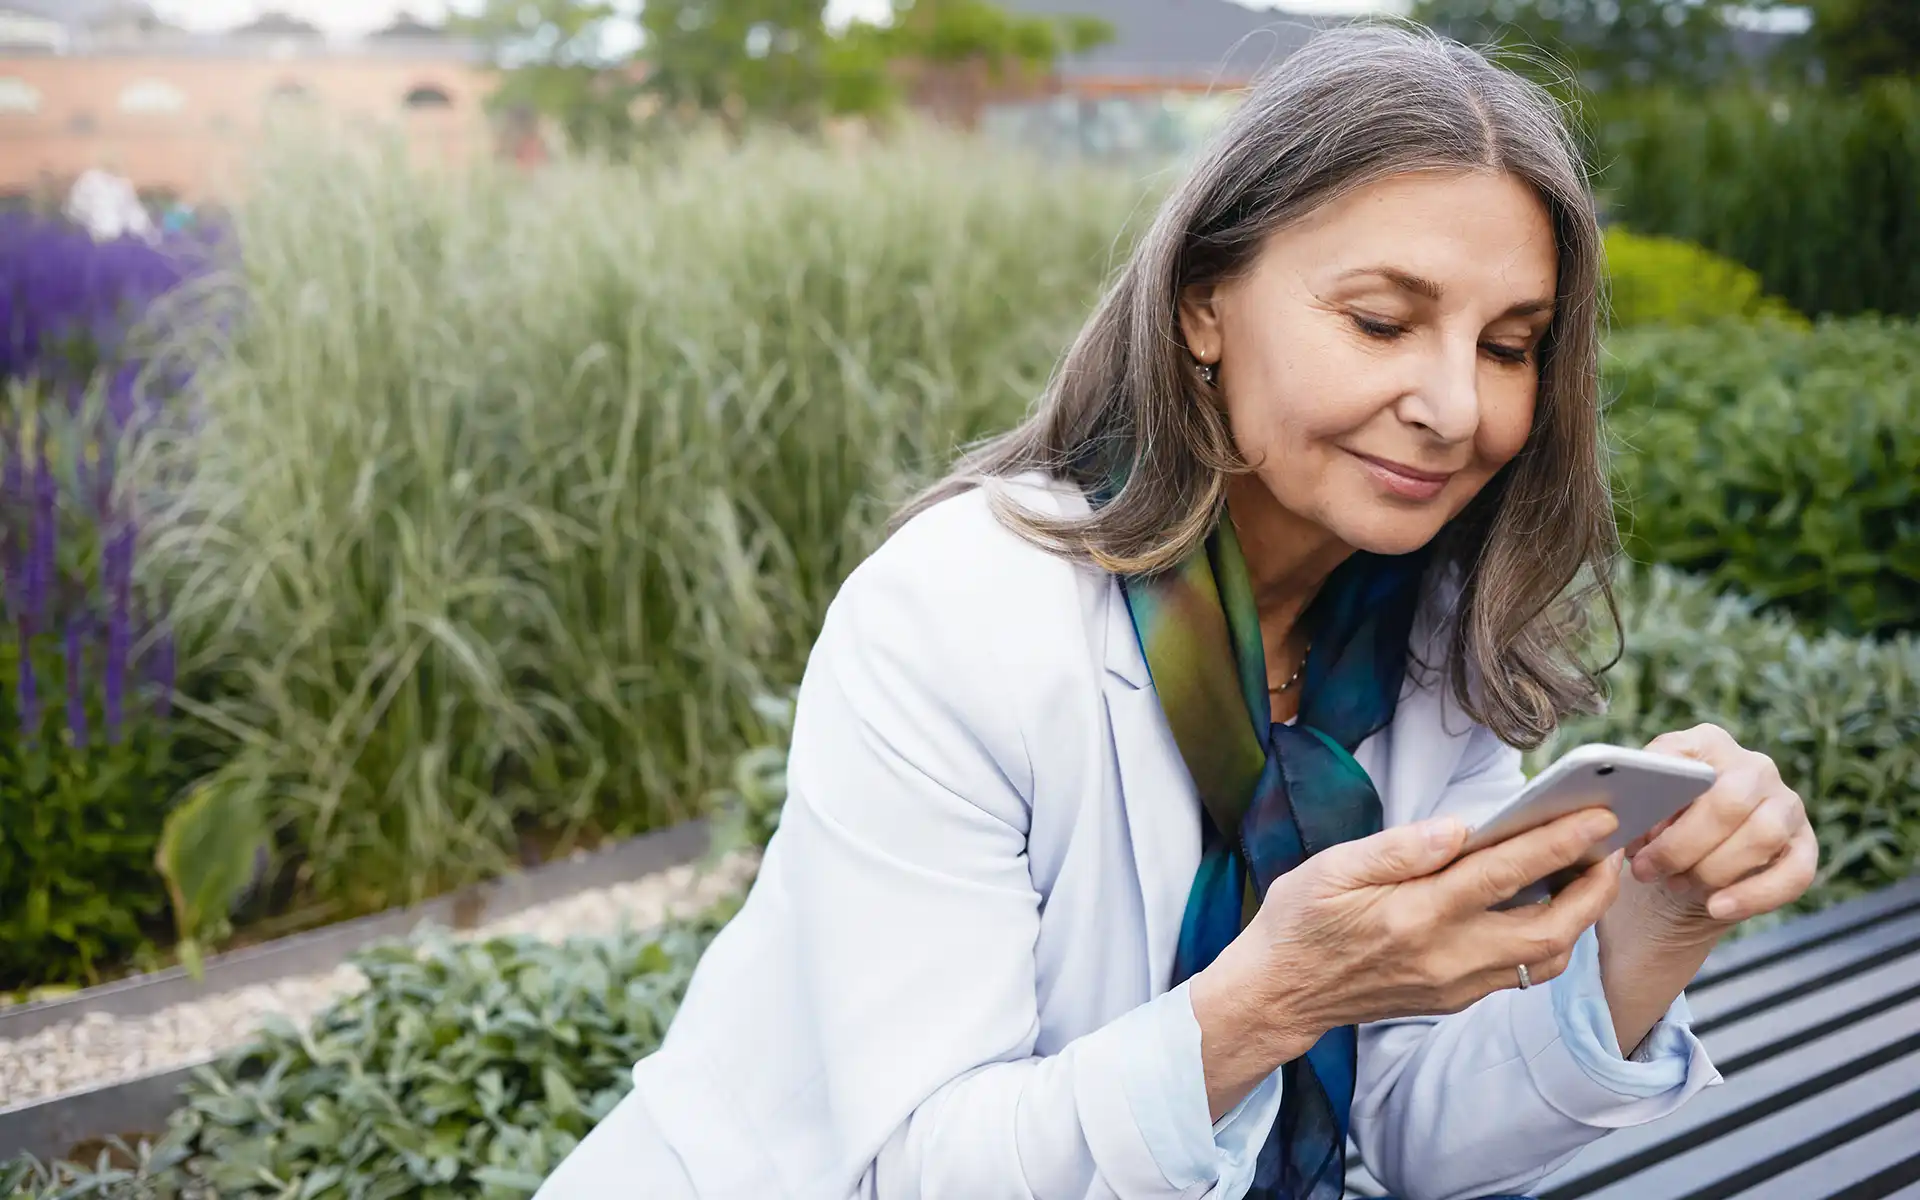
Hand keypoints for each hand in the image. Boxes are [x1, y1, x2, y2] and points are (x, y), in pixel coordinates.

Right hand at [1189, 806, 1622, 1115]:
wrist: (1280, 992)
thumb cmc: (1301, 920)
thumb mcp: (1332, 868)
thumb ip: (1399, 848)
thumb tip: (1459, 827)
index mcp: (1415, 915)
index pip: (1505, 874)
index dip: (1558, 842)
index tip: (1598, 815)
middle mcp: (1446, 957)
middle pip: (1550, 928)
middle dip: (1594, 887)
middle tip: (1612, 846)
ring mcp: (1456, 986)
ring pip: (1545, 957)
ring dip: (1580, 916)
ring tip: (1589, 872)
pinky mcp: (1456, 1000)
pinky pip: (1521, 972)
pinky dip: (1548, 938)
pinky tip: (1546, 905)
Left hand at [1629, 723, 1818, 932]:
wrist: (1686, 868)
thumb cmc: (1659, 829)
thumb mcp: (1640, 812)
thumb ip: (1635, 805)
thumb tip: (1627, 821)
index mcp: (1707, 744)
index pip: (1683, 758)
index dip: (1656, 801)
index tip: (1632, 834)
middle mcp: (1754, 767)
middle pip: (1729, 802)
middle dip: (1682, 845)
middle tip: (1647, 871)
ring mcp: (1786, 805)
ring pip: (1763, 835)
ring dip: (1713, 869)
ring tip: (1677, 885)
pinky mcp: (1805, 846)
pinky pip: (1794, 874)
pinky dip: (1752, 896)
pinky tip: (1717, 908)